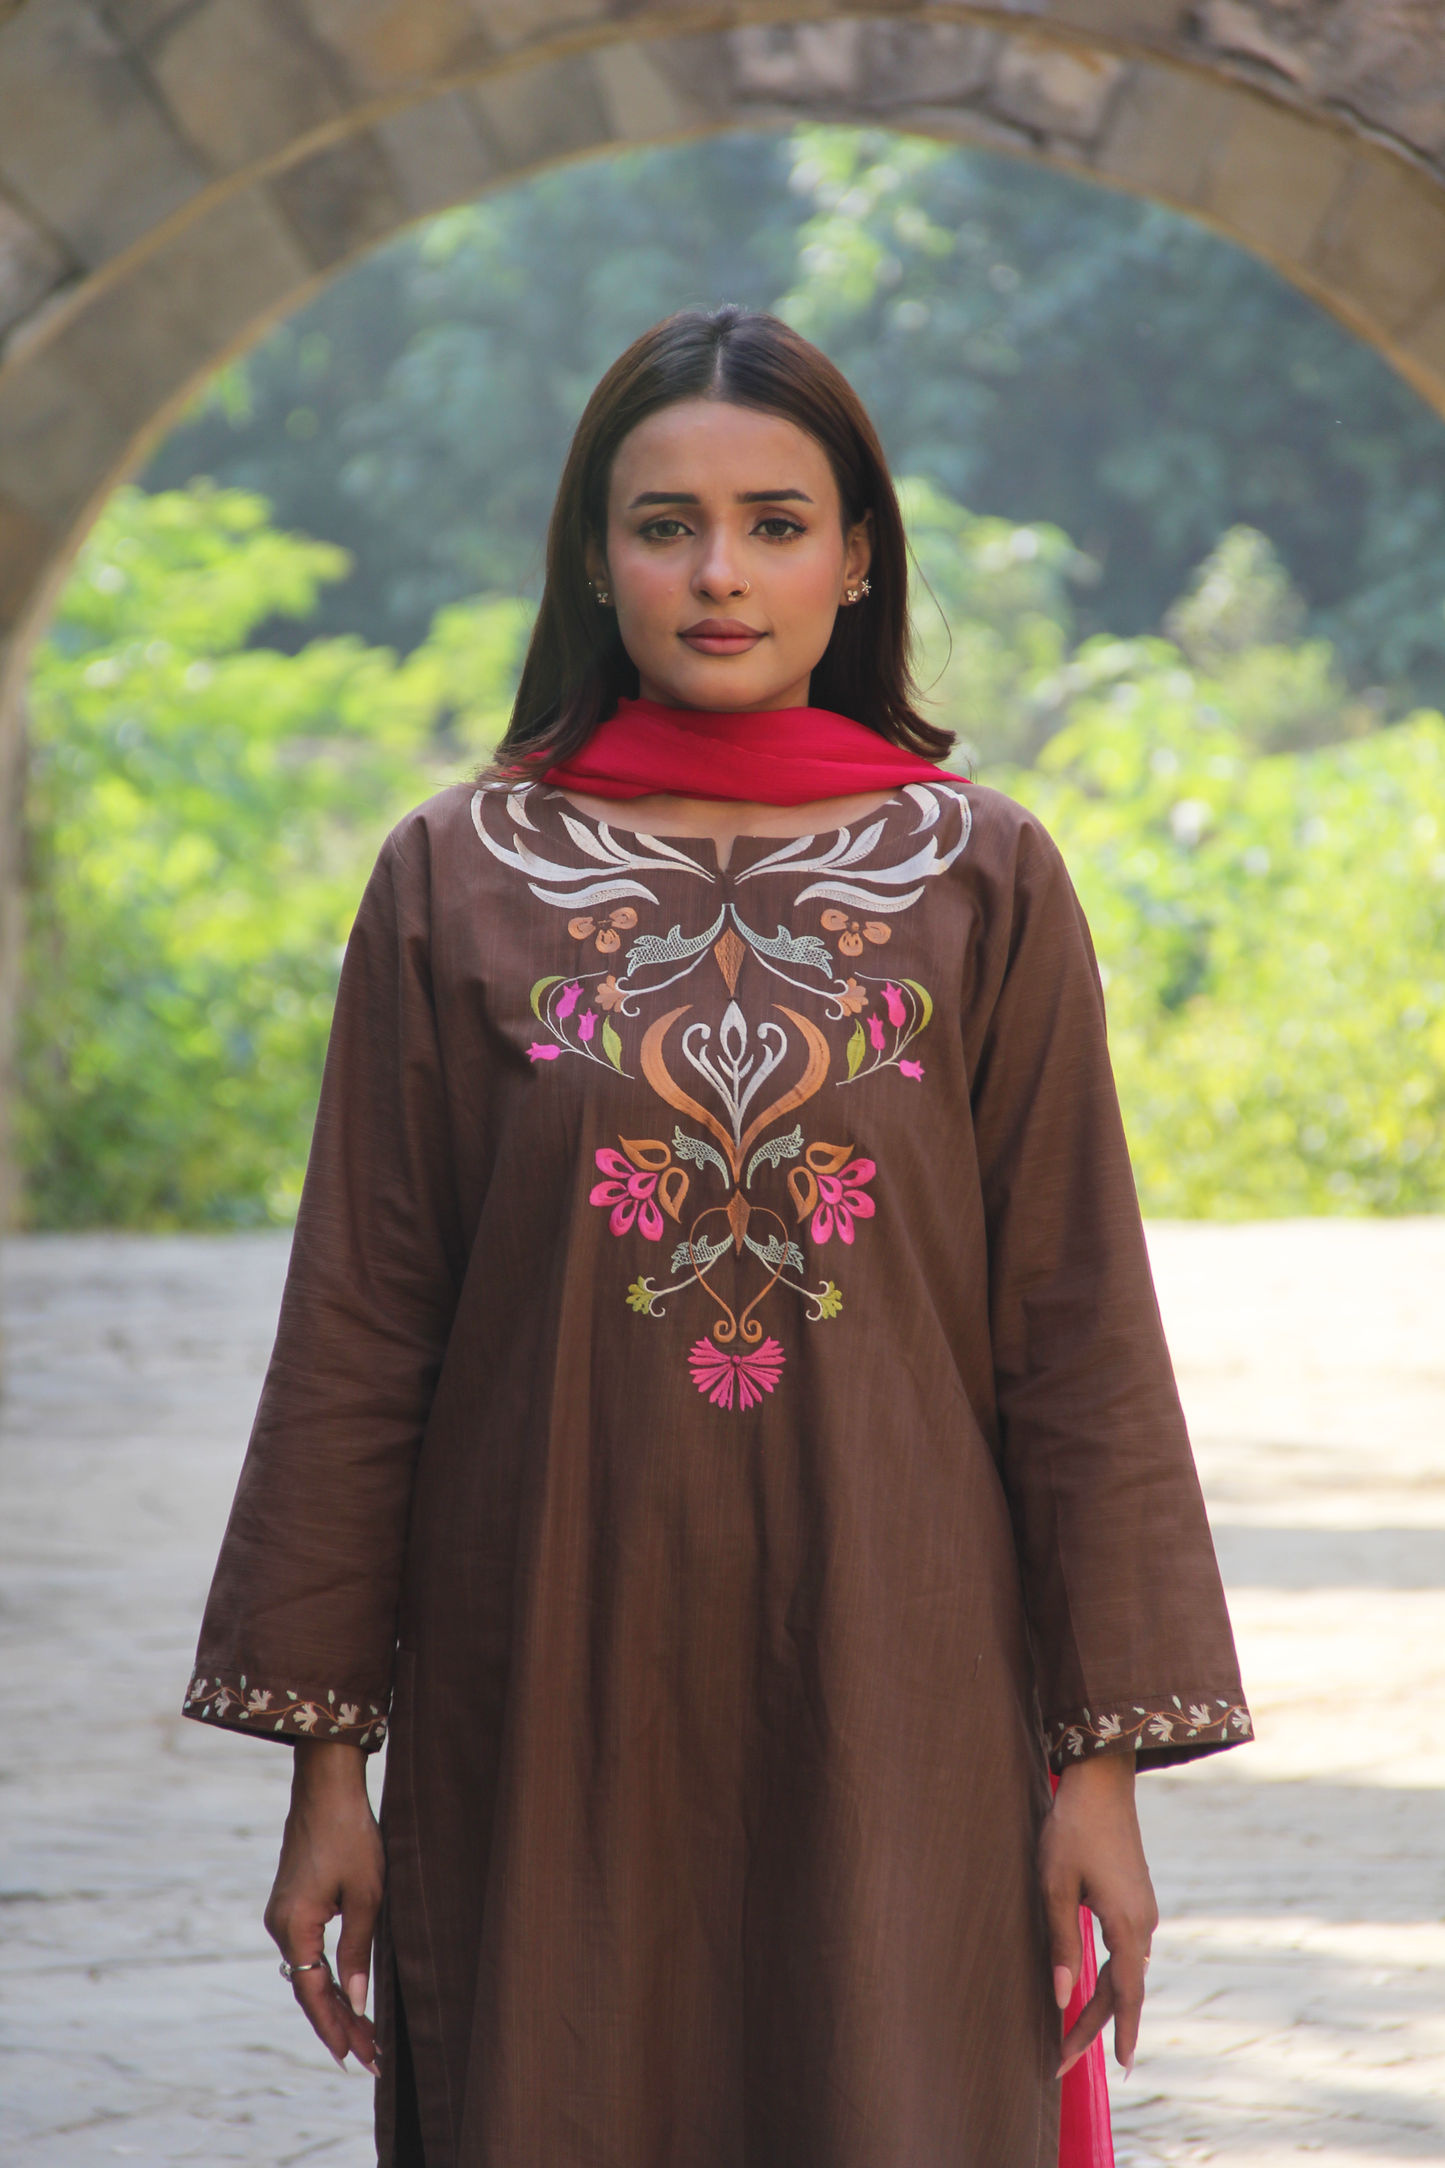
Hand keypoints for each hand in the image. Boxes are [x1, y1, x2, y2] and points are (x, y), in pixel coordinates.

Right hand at [264, 1740, 383, 2075]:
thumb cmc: (351, 1835)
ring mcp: (282, 1915)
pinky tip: (347, 1993)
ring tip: (364, 2035)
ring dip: (334, 2002)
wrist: (326, 1787)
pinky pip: (307, 1953)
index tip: (355, 2058)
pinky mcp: (291, 1903)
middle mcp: (279, 1925)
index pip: (314, 1993)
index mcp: (294, 1926)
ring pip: (307, 1973)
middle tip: (369, 2056)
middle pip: (308, 1989)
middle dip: (339, 2023)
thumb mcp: (365, 1895)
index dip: (336, 2027)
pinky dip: (327, 1977)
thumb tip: (358, 2002)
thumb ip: (358, 1950)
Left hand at [1038, 1748, 1157, 2079]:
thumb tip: (1061, 1997)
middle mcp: (1144, 1922)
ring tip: (1070, 2032)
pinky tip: (1096, 1986)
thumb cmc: (1072, 1829)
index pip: (1126, 1995)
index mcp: (1126, 1925)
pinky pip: (1127, 1949)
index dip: (1117, 2034)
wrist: (1101, 1780)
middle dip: (1093, 2026)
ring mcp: (1144, 1909)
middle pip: (1124, 1989)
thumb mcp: (1055, 1885)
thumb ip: (1060, 1942)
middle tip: (1062, 2058)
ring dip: (1102, 2002)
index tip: (1120, 2071)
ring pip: (1126, 1970)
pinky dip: (1111, 1976)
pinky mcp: (1137, 1896)